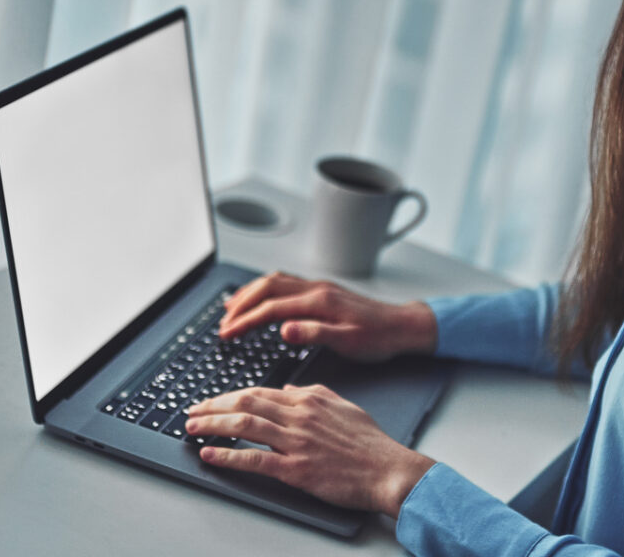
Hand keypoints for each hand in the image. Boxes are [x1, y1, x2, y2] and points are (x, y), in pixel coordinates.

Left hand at [185, 384, 435, 517]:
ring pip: (245, 426)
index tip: (211, 400)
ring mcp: (296, 443)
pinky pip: (254, 460)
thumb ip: (313, 393)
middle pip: (245, 404)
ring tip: (192, 428)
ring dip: (212, 426)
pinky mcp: (296, 469)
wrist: (388, 470)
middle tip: (191, 411)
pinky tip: (210, 455)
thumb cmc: (370, 443)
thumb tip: (286, 389)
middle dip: (212, 406)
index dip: (229, 395)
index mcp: (309, 399)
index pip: (259, 392)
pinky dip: (228, 456)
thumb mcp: (343, 405)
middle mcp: (299, 416)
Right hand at [218, 271, 435, 361]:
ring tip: (231, 309)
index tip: (226, 333)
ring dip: (250, 293)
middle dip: (241, 304)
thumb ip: (315, 334)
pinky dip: (266, 290)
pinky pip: (285, 283)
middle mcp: (316, 289)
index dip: (245, 320)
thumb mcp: (348, 342)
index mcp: (319, 301)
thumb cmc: (378, 338)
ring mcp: (319, 287)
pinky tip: (261, 299)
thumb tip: (284, 329)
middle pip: (267, 287)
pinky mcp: (322, 291)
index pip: (271, 307)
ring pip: (275, 281)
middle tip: (222, 323)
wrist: (402, 326)